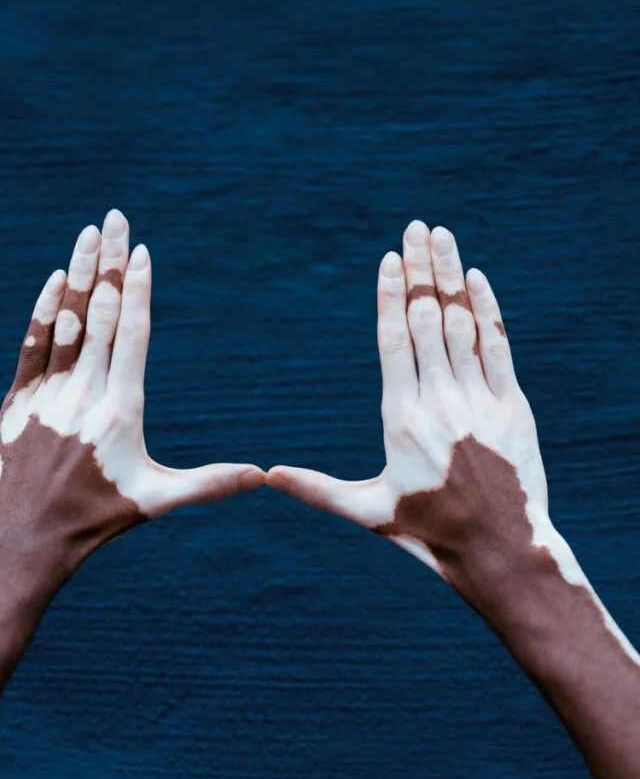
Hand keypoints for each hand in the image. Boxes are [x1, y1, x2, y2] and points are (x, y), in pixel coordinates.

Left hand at [0, 209, 263, 576]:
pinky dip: (44, 310)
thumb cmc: (98, 517)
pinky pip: (32, 344)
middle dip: (110, 262)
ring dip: (77, 273)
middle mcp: (83, 392)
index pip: (132, 334)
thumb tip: (263, 476)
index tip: (143, 252)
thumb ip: (211, 483)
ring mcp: (48, 393)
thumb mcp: (158, 500)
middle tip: (116, 219)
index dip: (138, 289)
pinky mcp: (19, 400)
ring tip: (88, 235)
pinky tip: (53, 280)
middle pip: (99, 313)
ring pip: (65, 320)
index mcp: (121, 409)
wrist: (26, 537)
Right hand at [267, 219, 573, 602]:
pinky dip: (487, 310)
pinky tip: (477, 279)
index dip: (389, 295)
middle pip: (427, 319)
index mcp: (401, 419)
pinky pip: (498, 347)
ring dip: (450, 276)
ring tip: (441, 237)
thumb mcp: (368, 510)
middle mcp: (440, 401)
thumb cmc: (429, 533)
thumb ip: (316, 488)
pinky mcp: (513, 407)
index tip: (388, 259)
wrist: (501, 552)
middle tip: (415, 226)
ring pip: (462, 324)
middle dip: (420, 269)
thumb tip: (267, 475)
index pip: (392, 341)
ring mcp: (480, 401)